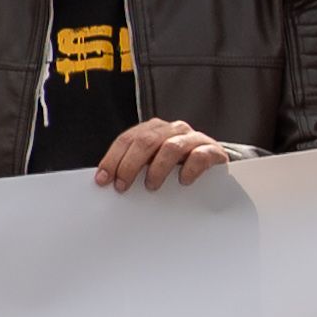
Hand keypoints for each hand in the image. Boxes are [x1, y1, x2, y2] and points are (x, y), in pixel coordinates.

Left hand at [92, 118, 233, 193]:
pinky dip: (189, 169)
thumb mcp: (152, 162)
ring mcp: (192, 138)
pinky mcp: (211, 150)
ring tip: (151, 186)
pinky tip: (183, 181)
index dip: (112, 159)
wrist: (213, 161)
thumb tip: (107, 182)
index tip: (103, 179)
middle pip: (146, 141)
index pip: (127, 140)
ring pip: (171, 147)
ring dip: (157, 168)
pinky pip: (199, 156)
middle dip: (130, 165)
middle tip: (123, 186)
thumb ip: (134, 166)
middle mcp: (171, 130)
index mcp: (152, 130)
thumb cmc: (177, 164)